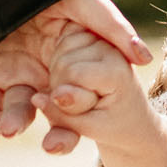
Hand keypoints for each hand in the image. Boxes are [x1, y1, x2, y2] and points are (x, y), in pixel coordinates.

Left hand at [0, 0, 152, 153]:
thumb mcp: (90, 7)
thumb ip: (116, 31)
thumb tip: (145, 59)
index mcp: (72, 64)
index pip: (80, 101)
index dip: (79, 122)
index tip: (76, 134)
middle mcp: (48, 73)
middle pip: (54, 113)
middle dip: (55, 134)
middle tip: (52, 147)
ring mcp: (18, 74)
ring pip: (18, 109)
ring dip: (13, 123)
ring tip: (9, 130)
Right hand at [44, 28, 166, 166]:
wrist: (131, 117)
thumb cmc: (114, 124)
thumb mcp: (90, 128)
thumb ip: (62, 115)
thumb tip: (36, 98)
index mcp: (116, 69)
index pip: (72, 73)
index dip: (68, 97)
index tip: (90, 109)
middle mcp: (110, 48)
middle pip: (63, 63)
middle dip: (62, 89)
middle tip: (85, 101)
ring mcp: (100, 40)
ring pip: (58, 55)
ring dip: (60, 78)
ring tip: (81, 91)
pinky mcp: (90, 39)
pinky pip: (59, 47)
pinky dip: (60, 66)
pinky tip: (74, 78)